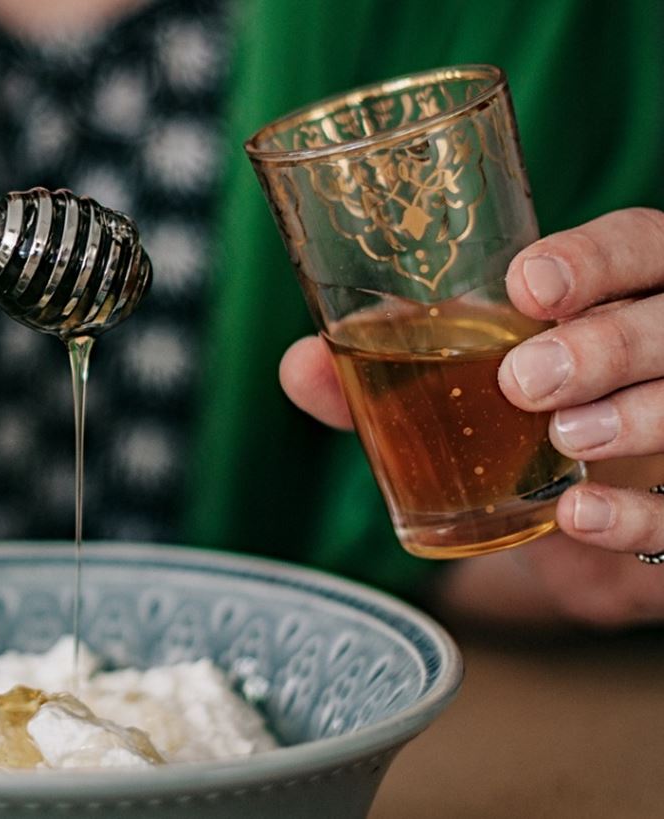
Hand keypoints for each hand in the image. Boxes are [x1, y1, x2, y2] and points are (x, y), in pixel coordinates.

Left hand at [280, 208, 663, 627]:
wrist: (571, 514)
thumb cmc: (513, 414)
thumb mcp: (451, 379)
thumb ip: (377, 370)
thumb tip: (299, 366)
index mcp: (621, 289)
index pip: (636, 246)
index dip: (595, 259)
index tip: (527, 285)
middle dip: (605, 345)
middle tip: (523, 380)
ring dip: (632, 418)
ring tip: (564, 436)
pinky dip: (636, 514)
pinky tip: (580, 513)